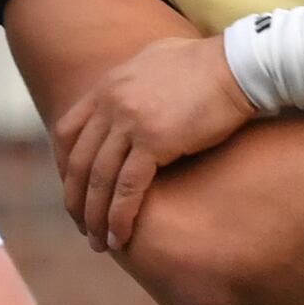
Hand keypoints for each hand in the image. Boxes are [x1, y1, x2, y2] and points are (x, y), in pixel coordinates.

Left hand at [51, 35, 255, 251]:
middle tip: (83, 226)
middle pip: (78, 161)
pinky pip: (128, 187)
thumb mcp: (156, 61)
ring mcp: (129, 121)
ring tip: (100, 243)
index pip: (67, 132)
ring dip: (96, 216)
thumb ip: (134, 82)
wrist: (238, 64)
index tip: (74, 191)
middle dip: (76, 200)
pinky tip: (120, 237)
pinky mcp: (154, 140)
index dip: (65, 167)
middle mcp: (111, 102)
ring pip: (99, 179)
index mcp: (108, 86)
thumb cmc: (208, 64)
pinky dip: (120, 216)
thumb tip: (132, 92)